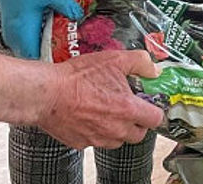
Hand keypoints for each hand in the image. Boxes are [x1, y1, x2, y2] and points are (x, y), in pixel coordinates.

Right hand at [0, 0, 83, 57]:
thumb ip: (68, 6)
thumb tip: (79, 17)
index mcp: (23, 31)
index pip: (38, 59)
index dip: (54, 61)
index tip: (69, 58)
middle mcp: (14, 37)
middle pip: (35, 57)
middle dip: (53, 54)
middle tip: (71, 49)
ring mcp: (12, 34)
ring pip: (31, 50)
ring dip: (46, 46)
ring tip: (63, 40)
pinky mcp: (13, 29)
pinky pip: (27, 42)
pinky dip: (40, 39)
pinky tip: (52, 30)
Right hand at [37, 50, 163, 148]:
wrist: (47, 94)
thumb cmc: (77, 78)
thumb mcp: (114, 59)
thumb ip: (140, 63)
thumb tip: (153, 70)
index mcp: (127, 110)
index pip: (155, 120)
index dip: (154, 110)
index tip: (148, 103)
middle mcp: (116, 129)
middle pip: (138, 134)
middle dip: (137, 122)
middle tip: (128, 106)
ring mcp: (98, 139)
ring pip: (118, 140)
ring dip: (117, 128)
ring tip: (107, 110)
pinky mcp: (82, 143)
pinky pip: (96, 141)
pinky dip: (97, 131)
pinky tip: (89, 115)